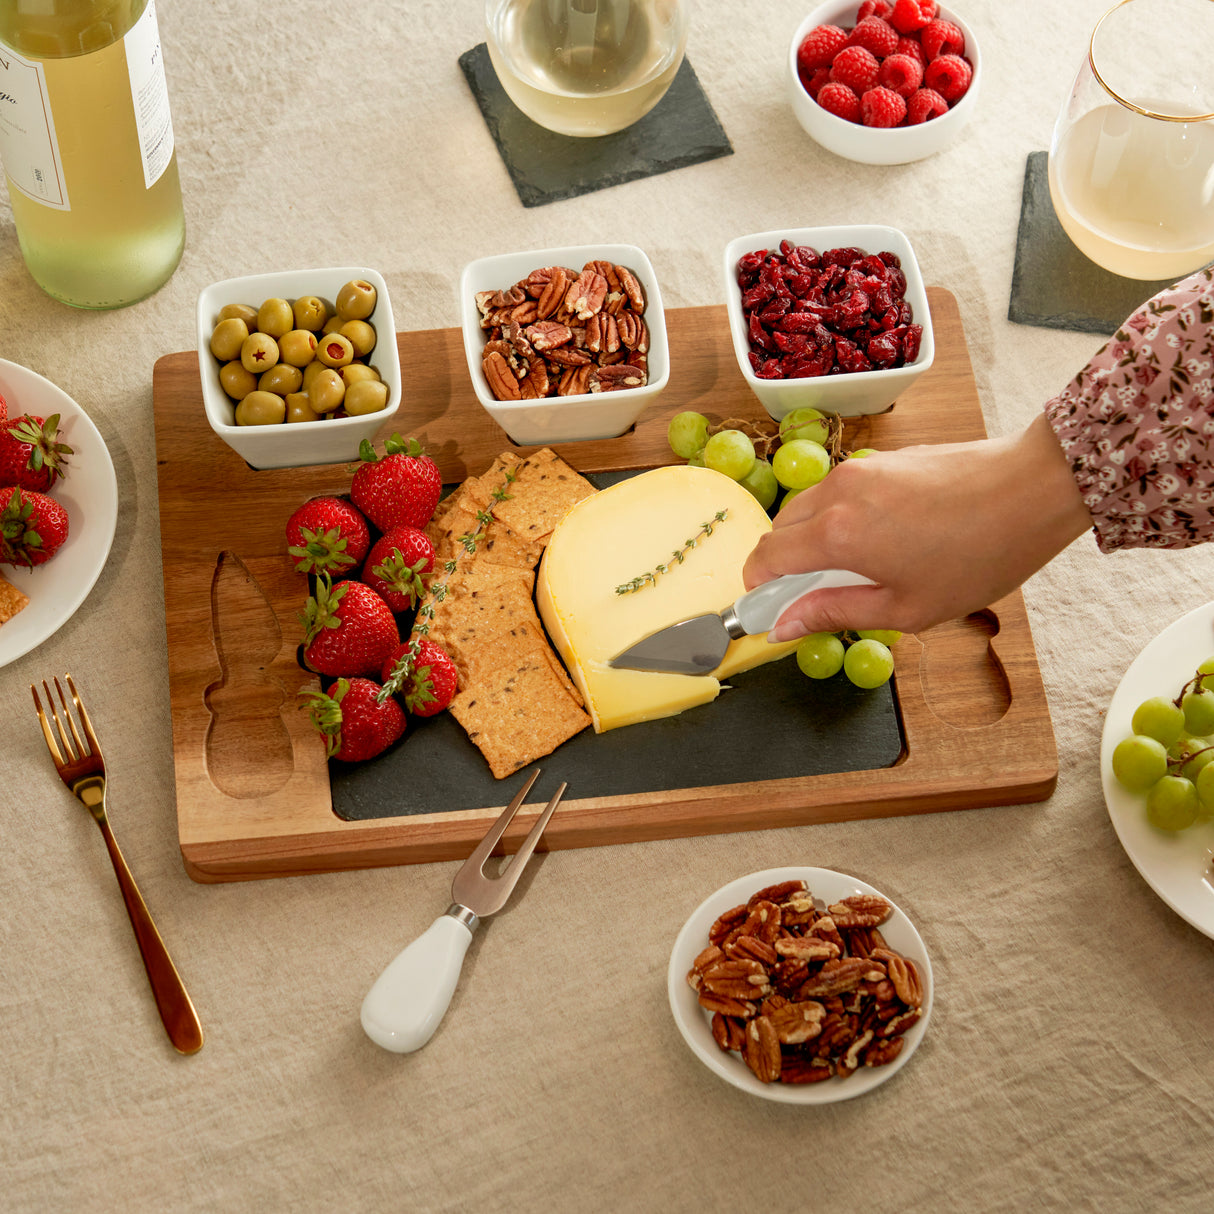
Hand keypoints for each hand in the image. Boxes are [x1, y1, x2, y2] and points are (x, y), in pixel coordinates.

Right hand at [743, 414, 1092, 637]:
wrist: (1033, 490)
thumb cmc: (978, 556)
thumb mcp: (905, 608)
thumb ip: (833, 612)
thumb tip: (783, 625)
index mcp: (836, 534)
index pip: (764, 557)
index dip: (758, 588)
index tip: (772, 609)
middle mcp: (838, 493)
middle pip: (779, 530)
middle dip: (785, 565)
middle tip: (819, 596)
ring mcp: (860, 469)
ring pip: (808, 507)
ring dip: (812, 540)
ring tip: (859, 569)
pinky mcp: (883, 458)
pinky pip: (840, 492)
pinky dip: (840, 518)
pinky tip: (884, 540)